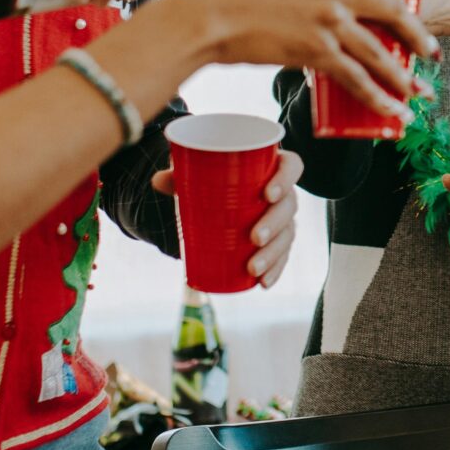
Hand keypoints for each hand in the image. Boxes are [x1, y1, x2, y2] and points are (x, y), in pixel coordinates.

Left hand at [154, 150, 303, 287]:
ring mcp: (283, 219)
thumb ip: (180, 176)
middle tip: (255, 237)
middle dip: (275, 224)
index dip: (285, 179)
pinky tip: (263, 283)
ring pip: (287, 235)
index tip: (267, 194)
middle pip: (289, 206)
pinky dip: (274, 271)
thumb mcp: (199, 175)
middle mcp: (283, 193)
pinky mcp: (278, 241)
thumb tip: (158, 181)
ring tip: (252, 268)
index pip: (291, 167)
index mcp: (272, 167)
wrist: (219, 200)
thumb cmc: (215, 180)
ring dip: (273, 254)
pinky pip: (282, 256)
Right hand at [163, 0, 438, 113]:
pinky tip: (393, 110)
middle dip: (421, 34)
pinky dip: (379, 97)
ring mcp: (328, 20)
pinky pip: (357, 78)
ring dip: (405, 75)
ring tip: (419, 91)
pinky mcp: (315, 50)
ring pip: (381, 51)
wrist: (212, 15)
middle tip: (433, 53)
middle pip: (395, 9)